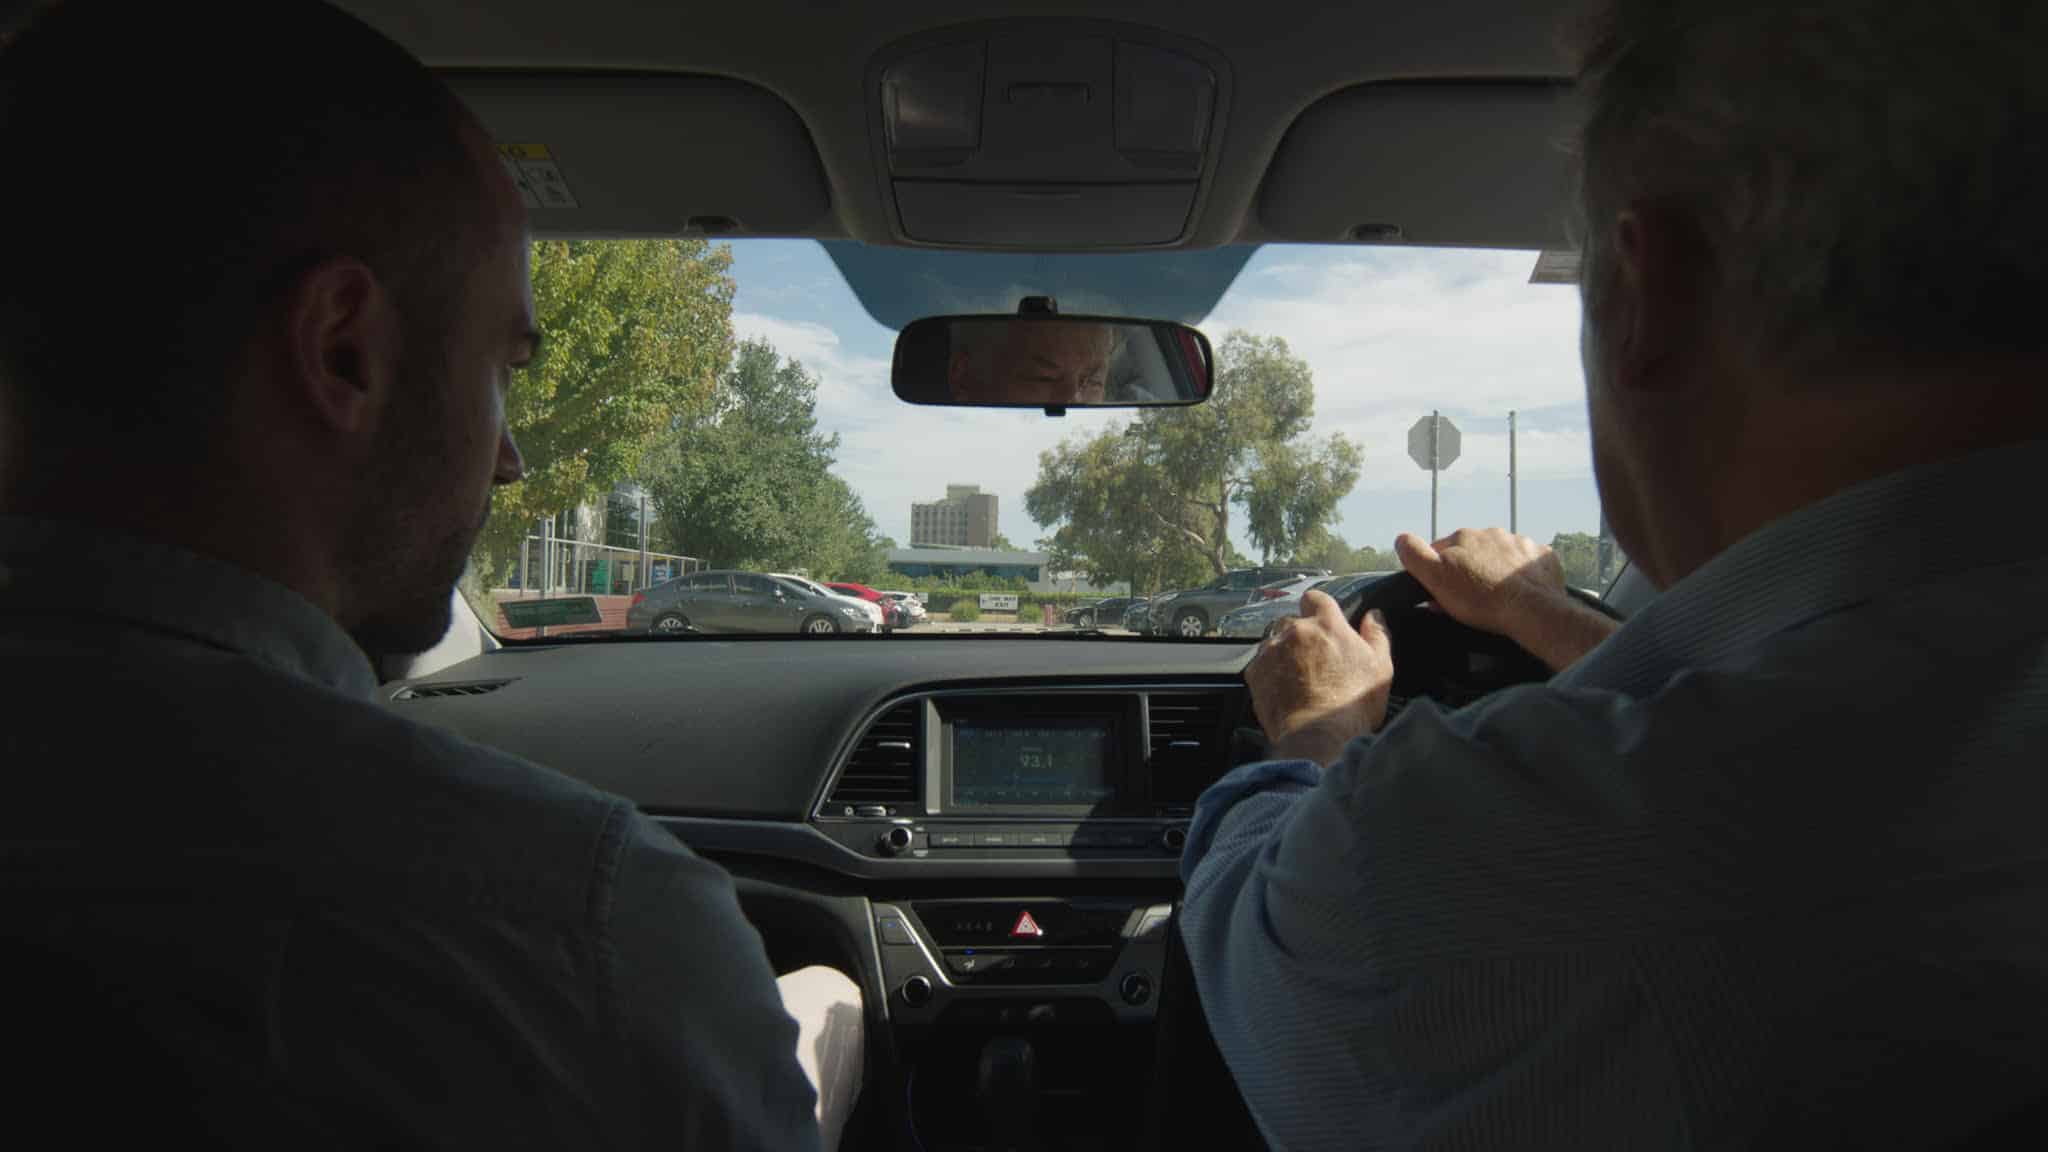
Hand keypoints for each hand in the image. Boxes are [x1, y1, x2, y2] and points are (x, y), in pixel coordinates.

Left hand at [1244, 590, 1391, 767]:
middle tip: (1315, 660)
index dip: (1319, 609)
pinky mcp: (1255, 673)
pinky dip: (1269, 672)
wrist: (1318, 738)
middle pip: (1292, 621)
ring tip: (1299, 678)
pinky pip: (1260, 664)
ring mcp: (1271, 651)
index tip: (1323, 624)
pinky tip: (1285, 690)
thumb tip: (1373, 616)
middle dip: (1301, 635)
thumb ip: (1377, 635)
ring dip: (1283, 653)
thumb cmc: (1352, 705)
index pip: (1315, 598)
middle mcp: (1294, 631)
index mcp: (1326, 624)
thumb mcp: (1380, 668)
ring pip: (1274, 642)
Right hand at [1394, 527, 1619, 671]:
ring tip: (1496, 597)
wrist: (1530, 609)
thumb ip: (1414, 555)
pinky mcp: (1541, 558)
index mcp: (1463, 537)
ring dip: (1495, 571)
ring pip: (1499, 556)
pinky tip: (1518, 592)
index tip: (1443, 592)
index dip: (1439, 572)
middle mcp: (1492, 534)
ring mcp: (1519, 544)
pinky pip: (1525, 564)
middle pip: (1472, 553)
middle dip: (1469, 571)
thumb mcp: (1435, 578)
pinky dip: (1521, 576)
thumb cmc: (1481, 598)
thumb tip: (1401, 539)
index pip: (1441, 550)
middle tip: (1470, 599)